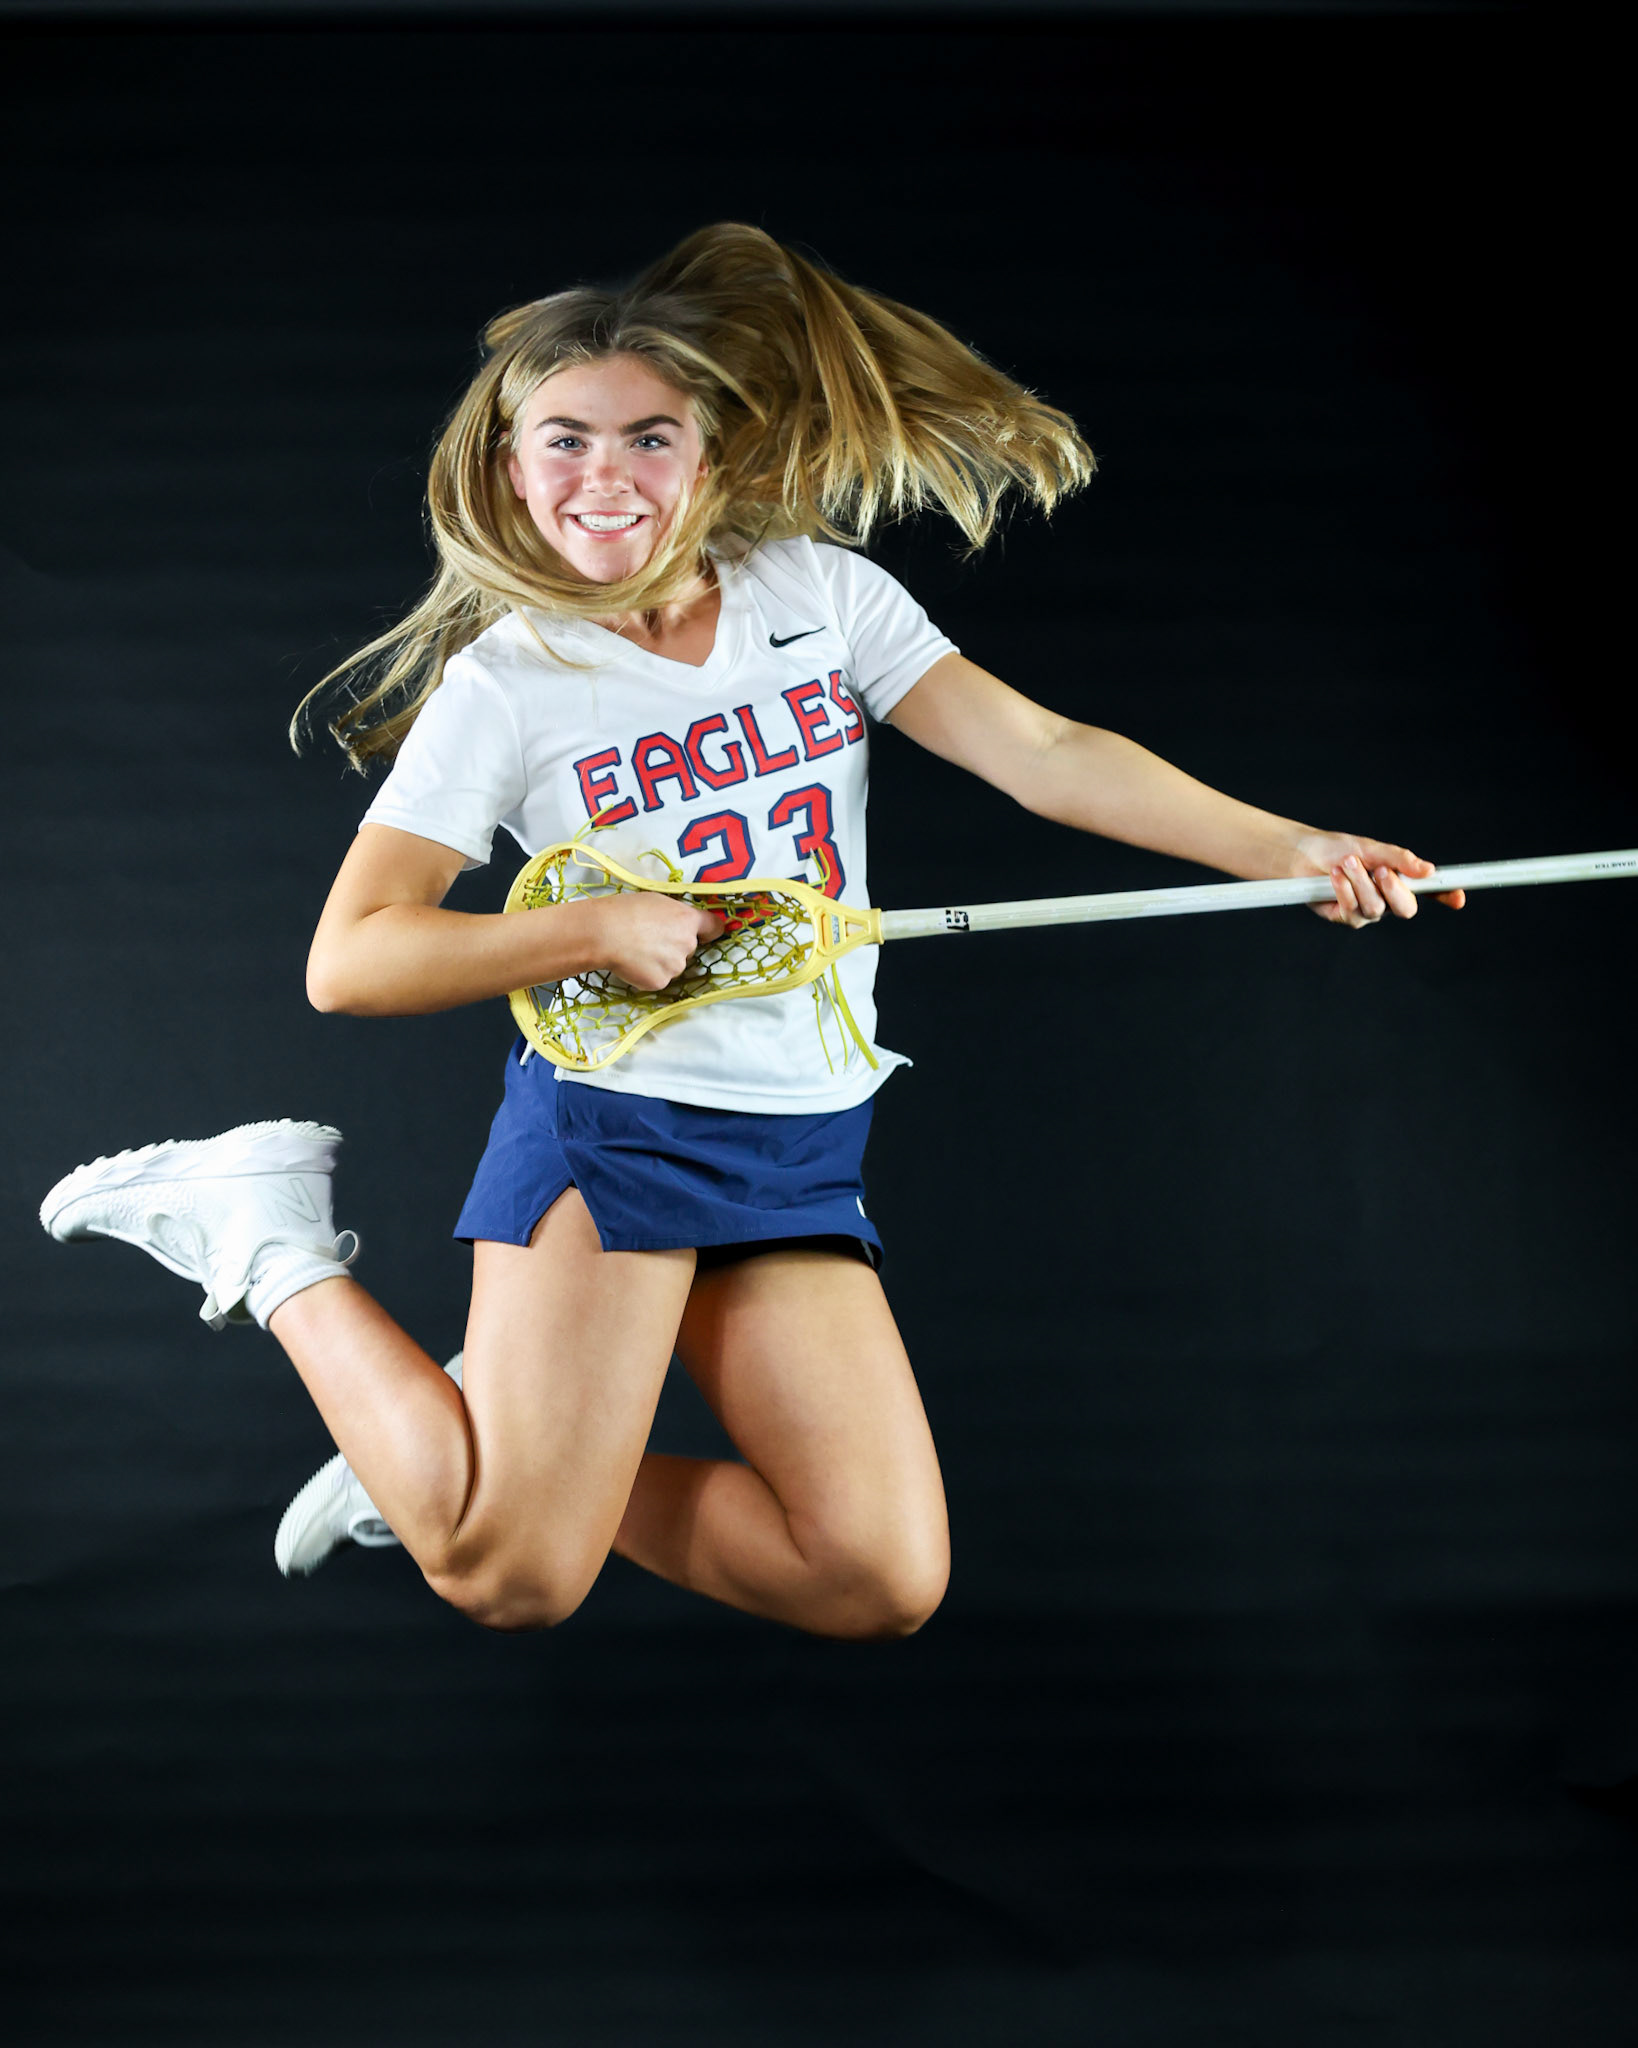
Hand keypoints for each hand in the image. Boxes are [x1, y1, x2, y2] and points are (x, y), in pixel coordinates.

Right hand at [595, 894, 725, 990]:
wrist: (605, 933)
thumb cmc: (625, 911)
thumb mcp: (656, 901)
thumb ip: (675, 914)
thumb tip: (675, 923)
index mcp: (688, 920)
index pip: (714, 927)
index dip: (709, 932)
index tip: (704, 934)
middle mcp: (688, 944)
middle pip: (689, 948)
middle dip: (674, 946)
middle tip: (649, 939)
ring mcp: (675, 966)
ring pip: (673, 966)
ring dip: (660, 961)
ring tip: (637, 950)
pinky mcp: (661, 982)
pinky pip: (658, 979)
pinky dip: (647, 974)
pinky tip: (633, 962)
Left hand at [1291, 831, 1466, 927]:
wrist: (1304, 855)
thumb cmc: (1338, 849)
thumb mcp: (1371, 848)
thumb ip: (1399, 859)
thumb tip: (1429, 870)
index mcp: (1400, 880)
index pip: (1430, 891)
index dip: (1447, 895)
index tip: (1459, 898)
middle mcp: (1388, 900)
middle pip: (1407, 908)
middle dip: (1394, 889)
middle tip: (1381, 871)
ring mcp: (1367, 912)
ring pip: (1376, 908)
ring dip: (1360, 883)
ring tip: (1346, 863)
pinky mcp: (1345, 918)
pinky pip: (1352, 911)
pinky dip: (1344, 891)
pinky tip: (1335, 876)